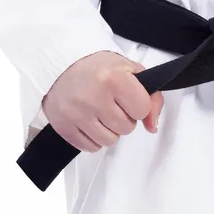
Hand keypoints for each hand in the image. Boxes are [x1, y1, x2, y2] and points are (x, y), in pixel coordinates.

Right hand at [42, 51, 162, 151]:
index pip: (142, 110)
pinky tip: (89, 121)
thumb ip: (152, 98)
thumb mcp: (131, 72)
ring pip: (110, 141)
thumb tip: (152, 126)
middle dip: (124, 118)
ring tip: (100, 113)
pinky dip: (93, 138)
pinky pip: (91, 147)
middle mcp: (93, 96)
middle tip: (112, 104)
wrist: (61, 66)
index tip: (128, 98)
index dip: (138, 106)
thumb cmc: (98, 69)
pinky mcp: (63, 126)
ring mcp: (77, 112)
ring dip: (109, 130)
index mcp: (113, 78)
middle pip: (126, 128)